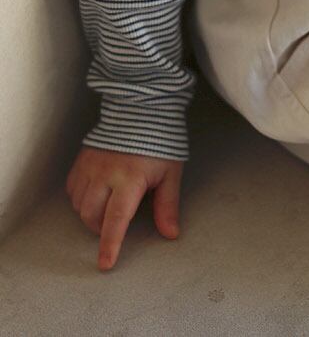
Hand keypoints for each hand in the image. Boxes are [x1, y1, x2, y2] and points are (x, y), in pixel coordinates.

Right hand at [65, 144, 183, 270]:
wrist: (142, 108)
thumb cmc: (160, 141)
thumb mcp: (171, 173)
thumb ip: (167, 205)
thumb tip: (170, 234)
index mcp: (130, 179)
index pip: (116, 219)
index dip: (110, 244)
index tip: (106, 263)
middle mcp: (106, 173)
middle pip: (92, 216)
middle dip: (101, 228)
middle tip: (116, 224)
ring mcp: (91, 165)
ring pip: (80, 205)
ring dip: (91, 214)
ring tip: (108, 206)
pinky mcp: (82, 158)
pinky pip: (72, 189)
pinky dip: (81, 198)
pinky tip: (96, 193)